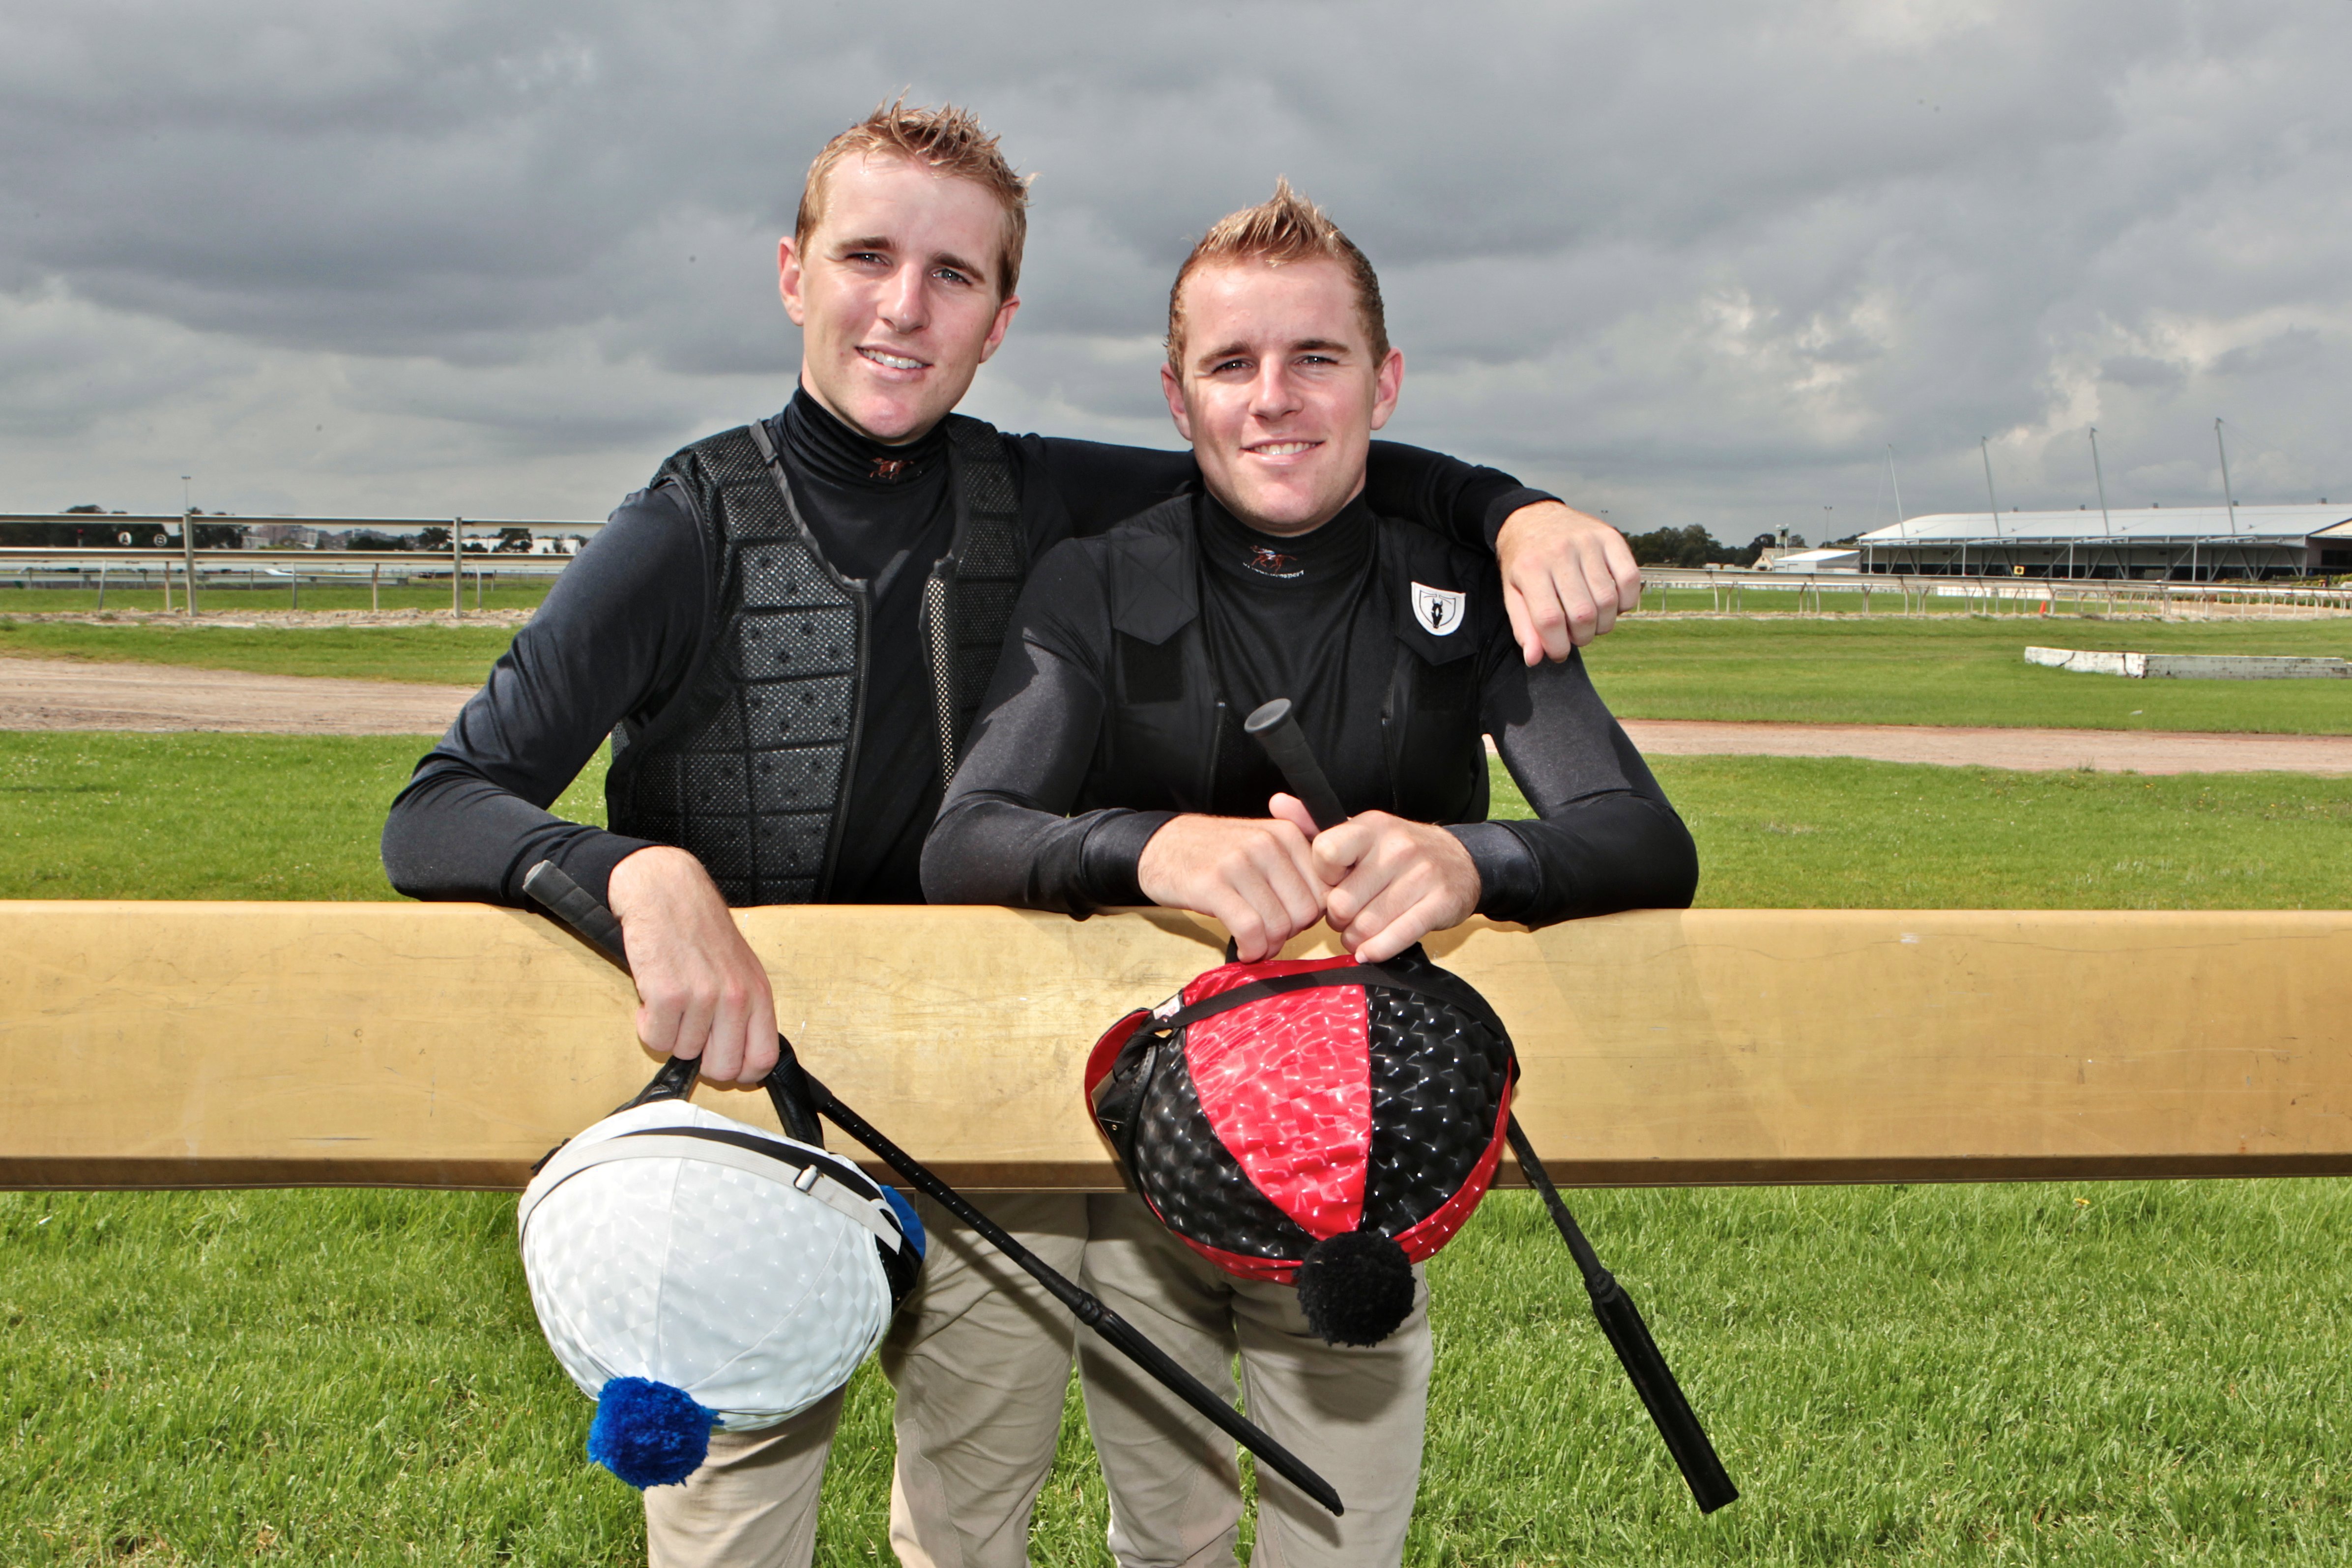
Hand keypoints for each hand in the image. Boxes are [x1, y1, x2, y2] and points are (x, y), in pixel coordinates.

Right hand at [605, 845, 778, 1084]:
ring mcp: (702, 998)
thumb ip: (745, 1011)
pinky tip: (653, 996)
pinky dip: (648, 1024)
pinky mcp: (667, 994)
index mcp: (758, 994)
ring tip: (672, 1000)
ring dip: (671, 1033)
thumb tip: (740, 1058)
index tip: (722, 1061)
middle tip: (689, 1031)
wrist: (667, 892)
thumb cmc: (701, 931)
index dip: (741, 1071)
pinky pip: (655, 1039)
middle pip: (723, 1068)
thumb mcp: (740, 969)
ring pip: (683, 1053)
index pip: (763, 1059)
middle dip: (700, 1059)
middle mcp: (735, 998)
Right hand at [1136, 813, 1324, 962]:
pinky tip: (1244, 949)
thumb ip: (1297, 870)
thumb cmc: (1215, 853)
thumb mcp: (1262, 847)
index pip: (1325, 890)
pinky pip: (1250, 929)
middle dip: (1290, 933)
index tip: (1290, 921)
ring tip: (1255, 943)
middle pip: (1306, 911)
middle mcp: (1267, 844)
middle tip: (1269, 935)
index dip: (1311, 916)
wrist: (1160, 845)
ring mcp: (1239, 862)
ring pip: (1279, 923)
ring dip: (1269, 945)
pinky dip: (1251, 949)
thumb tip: (1329, 910)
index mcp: (1287, 834)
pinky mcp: (1213, 884)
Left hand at [1270, 795, 1479, 962]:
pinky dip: (1378, 950)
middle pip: (1341, 903)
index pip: (1325, 854)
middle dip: (1337, 919)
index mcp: (1370, 827)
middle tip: (1346, 917)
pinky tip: (1371, 951)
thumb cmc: (1397, 852)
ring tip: (1361, 931)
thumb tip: (1277, 803)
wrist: (1460, 861)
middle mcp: (1396, 847)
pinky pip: (1397, 937)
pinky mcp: (1440, 902)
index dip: (1321, 879)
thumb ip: (1314, 824)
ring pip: (1366, 925)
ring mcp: (1421, 874)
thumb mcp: (1359, 833)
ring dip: (1356, 938)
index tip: (1332, 884)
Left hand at [1495, 499, 1640, 664]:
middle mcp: (1560, 552)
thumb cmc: (1523, 561)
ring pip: (1607, 601)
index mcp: (1530, 568)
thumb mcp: (1513, 593)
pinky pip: (1630, 579)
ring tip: (1591, 622)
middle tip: (1575, 636)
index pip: (1549, 619)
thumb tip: (1535, 659)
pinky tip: (1612, 605)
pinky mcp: (1610, 536)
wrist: (1533, 517)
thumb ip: (1523, 627)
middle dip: (1581, 637)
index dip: (1558, 646)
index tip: (1559, 654)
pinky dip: (1626, 601)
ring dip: (1603, 624)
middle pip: (1582, 614)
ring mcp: (1588, 542)